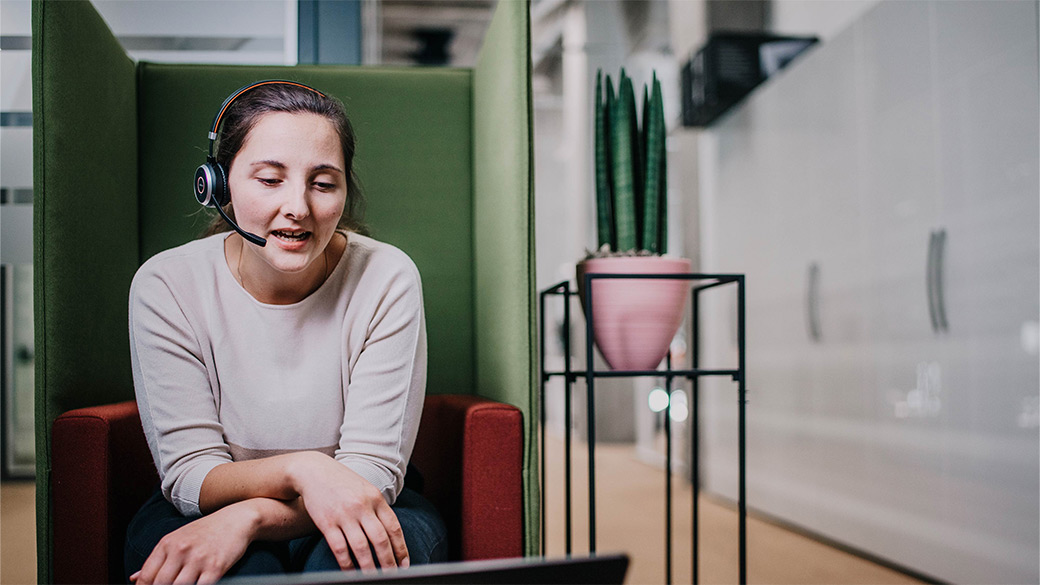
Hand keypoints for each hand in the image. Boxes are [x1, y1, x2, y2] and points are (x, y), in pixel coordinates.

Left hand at [130, 502, 257, 584]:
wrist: (236, 520)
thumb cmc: (206, 531)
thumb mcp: (178, 539)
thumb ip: (157, 559)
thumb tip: (134, 578)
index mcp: (167, 543)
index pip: (147, 576)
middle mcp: (181, 550)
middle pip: (161, 584)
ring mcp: (198, 559)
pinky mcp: (216, 567)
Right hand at [289, 451, 408, 570]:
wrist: (313, 470)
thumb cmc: (343, 483)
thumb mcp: (366, 490)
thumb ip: (378, 509)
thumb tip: (392, 536)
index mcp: (376, 498)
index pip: (393, 527)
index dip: (401, 548)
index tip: (405, 564)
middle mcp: (362, 506)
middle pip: (380, 540)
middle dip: (388, 562)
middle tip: (393, 576)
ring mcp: (344, 515)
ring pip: (361, 547)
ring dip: (369, 568)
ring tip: (373, 579)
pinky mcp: (326, 522)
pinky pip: (339, 548)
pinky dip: (347, 564)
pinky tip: (351, 573)